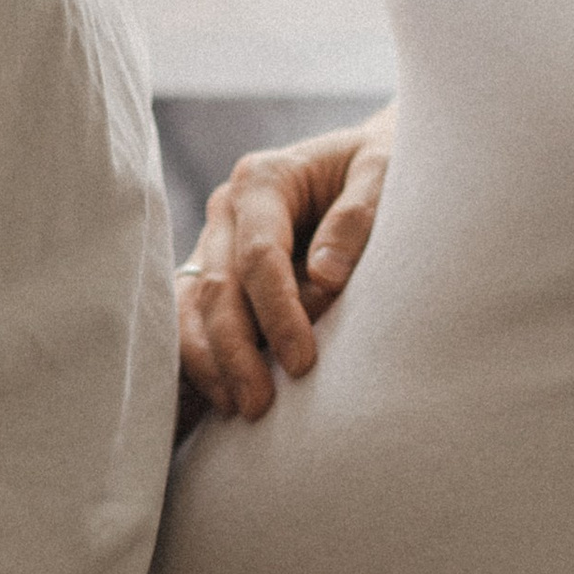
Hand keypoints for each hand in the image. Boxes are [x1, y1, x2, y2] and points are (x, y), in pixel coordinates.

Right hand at [179, 104, 393, 419]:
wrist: (365, 164)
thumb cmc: (378, 167)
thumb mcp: (382, 172)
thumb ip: (357, 217)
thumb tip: (324, 276)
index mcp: (263, 179)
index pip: (259, 255)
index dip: (278, 312)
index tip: (303, 362)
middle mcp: (228, 210)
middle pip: (217, 287)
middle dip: (235, 351)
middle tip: (260, 405)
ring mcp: (215, 242)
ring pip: (191, 307)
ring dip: (211, 362)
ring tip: (240, 409)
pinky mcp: (216, 273)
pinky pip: (192, 319)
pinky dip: (201, 358)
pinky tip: (222, 398)